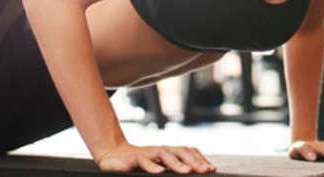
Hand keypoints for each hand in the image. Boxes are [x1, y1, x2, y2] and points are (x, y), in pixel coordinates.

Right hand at [96, 143, 215, 173]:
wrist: (112, 156)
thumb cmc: (138, 162)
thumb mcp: (158, 164)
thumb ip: (174, 167)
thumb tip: (193, 172)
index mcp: (168, 152)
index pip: (188, 152)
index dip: (200, 159)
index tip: (211, 169)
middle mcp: (160, 151)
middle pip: (180, 152)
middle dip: (194, 161)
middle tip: (205, 170)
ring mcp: (147, 154)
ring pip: (164, 155)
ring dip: (177, 163)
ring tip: (187, 172)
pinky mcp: (133, 159)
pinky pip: (143, 161)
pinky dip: (152, 167)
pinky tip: (159, 172)